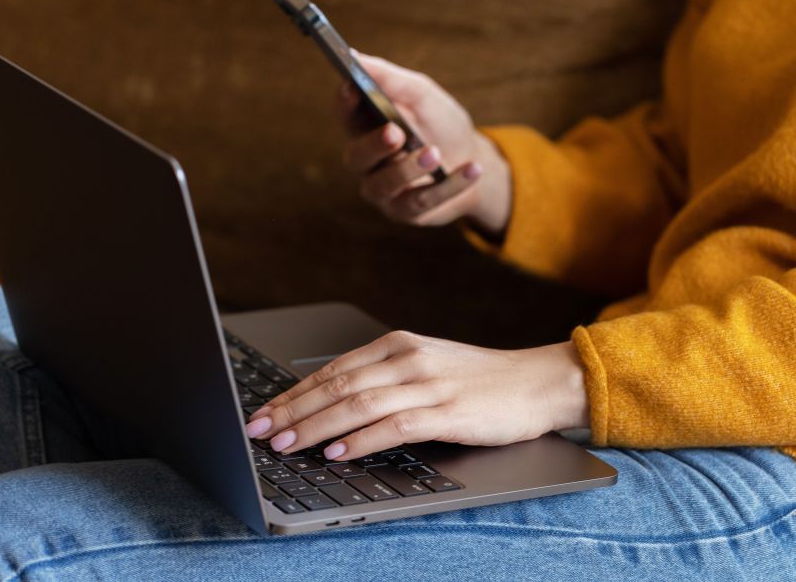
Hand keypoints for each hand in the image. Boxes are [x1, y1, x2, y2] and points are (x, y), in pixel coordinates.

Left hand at [244, 331, 588, 460]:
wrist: (537, 382)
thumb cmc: (480, 381)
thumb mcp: (426, 367)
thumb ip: (384, 379)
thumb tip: (331, 406)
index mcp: (399, 344)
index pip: (332, 370)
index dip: (292, 393)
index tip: (262, 413)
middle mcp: (408, 359)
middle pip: (336, 386)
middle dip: (291, 411)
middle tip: (258, 431)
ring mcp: (427, 384)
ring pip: (356, 405)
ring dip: (313, 426)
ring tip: (284, 445)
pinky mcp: (447, 412)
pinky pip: (393, 426)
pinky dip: (360, 439)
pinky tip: (337, 451)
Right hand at [338, 54, 511, 233]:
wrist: (473, 159)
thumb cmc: (440, 123)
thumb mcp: (422, 95)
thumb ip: (391, 79)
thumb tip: (356, 56)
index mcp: (366, 126)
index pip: (345, 114)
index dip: (345, 103)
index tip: (353, 87)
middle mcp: (367, 161)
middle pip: (357, 156)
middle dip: (375, 145)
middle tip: (396, 132)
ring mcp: (384, 190)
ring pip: (384, 185)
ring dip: (410, 169)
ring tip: (436, 153)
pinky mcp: (407, 211)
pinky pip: (422, 202)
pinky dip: (450, 185)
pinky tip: (472, 169)